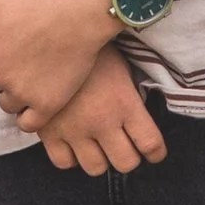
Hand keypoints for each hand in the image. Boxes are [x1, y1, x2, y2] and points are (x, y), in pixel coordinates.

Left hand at [0, 0, 110, 128]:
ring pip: (9, 103)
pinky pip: (27, 124)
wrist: (79, 14)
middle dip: (11, 71)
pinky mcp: (45, 106)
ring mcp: (22, 93)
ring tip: (39, 78)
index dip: (2, 51)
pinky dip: (29, 116)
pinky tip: (40, 103)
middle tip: (33, 56)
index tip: (20, 42)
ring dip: (19, 94)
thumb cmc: (40, 1)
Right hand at [36, 45, 166, 173]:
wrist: (52, 36)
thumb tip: (140, 117)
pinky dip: (71, 157)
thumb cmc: (93, 48)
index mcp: (124, 104)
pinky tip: (75, 143)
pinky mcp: (48, 132)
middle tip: (127, 148)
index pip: (150, 143)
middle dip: (130, 158)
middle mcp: (101, 122)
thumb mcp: (122, 68)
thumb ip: (131, 97)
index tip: (154, 153)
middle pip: (126, 163)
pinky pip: (64, 162)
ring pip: (95, 168)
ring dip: (101, 159)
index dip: (156, 153)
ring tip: (99, 145)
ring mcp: (74, 130)